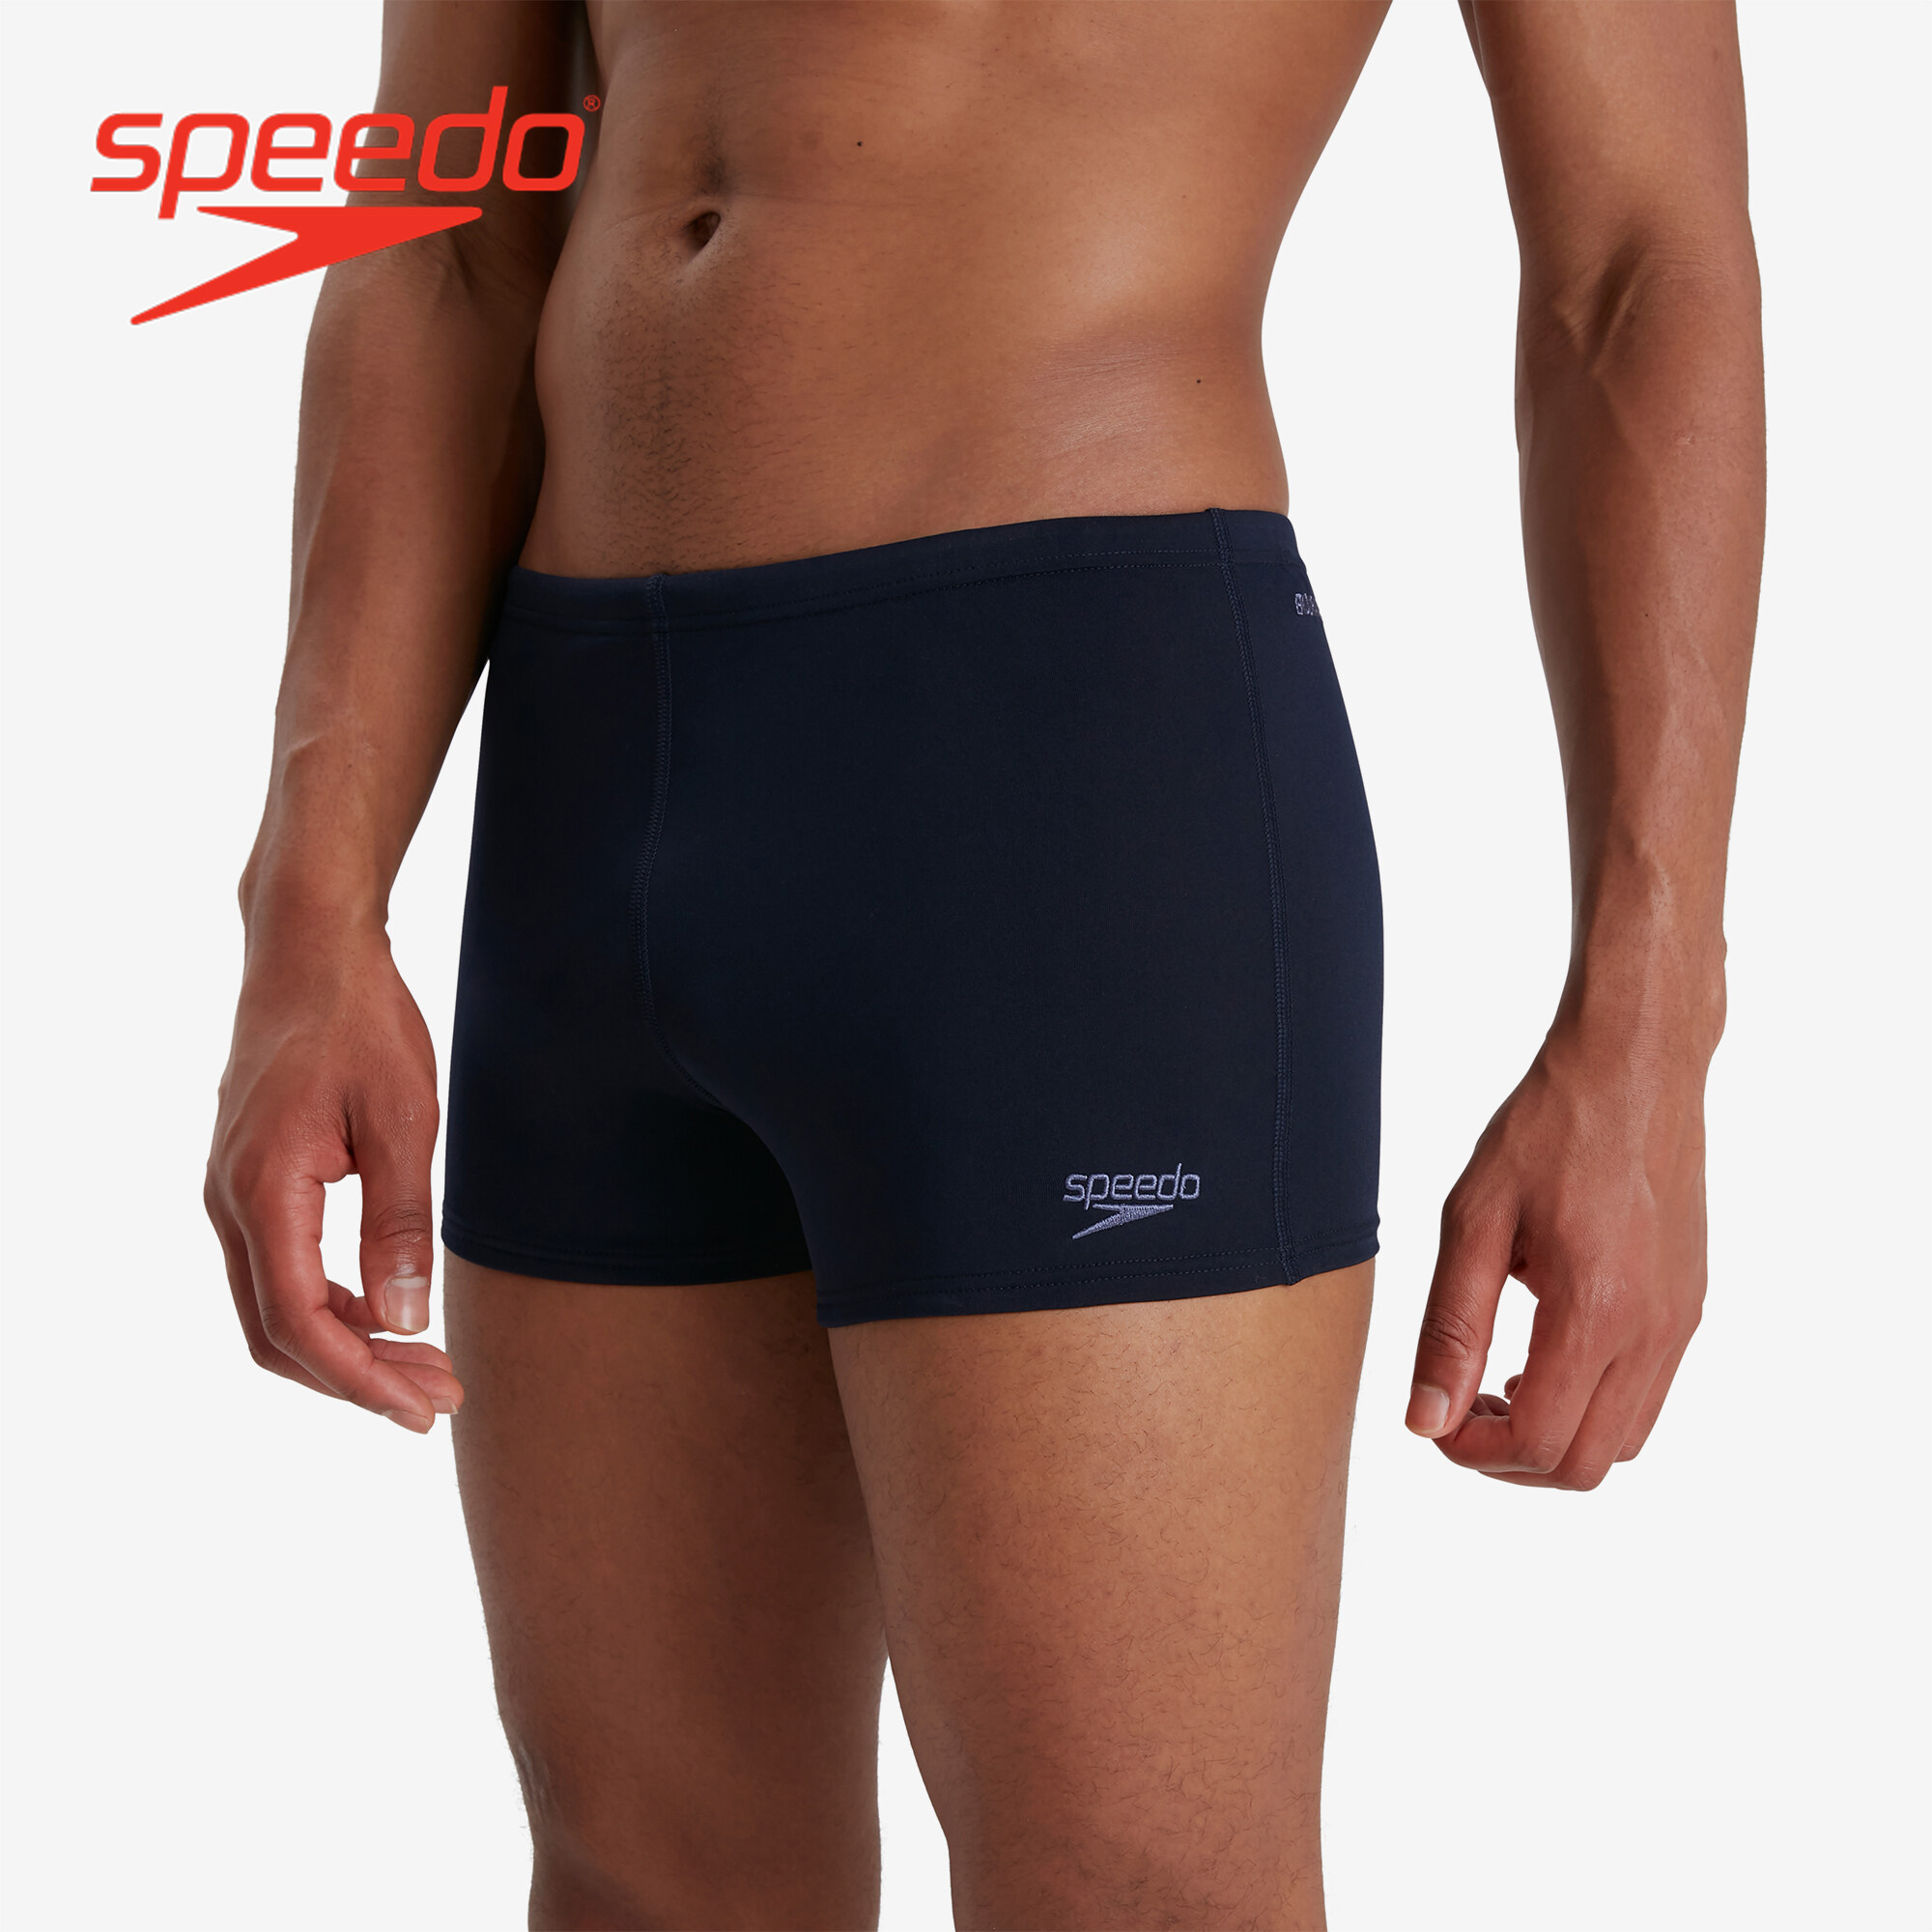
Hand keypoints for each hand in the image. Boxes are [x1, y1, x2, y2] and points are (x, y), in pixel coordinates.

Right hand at [205, 926, 461, 1431]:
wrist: (309, 950)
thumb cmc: (359, 1020)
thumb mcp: (404, 1118)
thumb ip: (400, 1221)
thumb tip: (406, 1320)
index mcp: (263, 1191)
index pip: (297, 1323)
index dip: (360, 1380)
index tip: (422, 1408)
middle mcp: (230, 1202)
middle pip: (276, 1334)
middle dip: (357, 1380)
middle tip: (438, 1401)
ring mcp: (232, 1193)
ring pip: (272, 1309)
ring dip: (344, 1349)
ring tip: (423, 1370)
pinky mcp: (250, 1182)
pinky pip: (277, 1270)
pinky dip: (329, 1308)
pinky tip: (386, 1314)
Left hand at [1404, 1022, 1707, 1488]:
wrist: (1634, 1070)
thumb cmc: (1547, 1131)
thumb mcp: (1473, 1221)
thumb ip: (1450, 1328)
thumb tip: (1425, 1420)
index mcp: (1595, 1311)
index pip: (1540, 1442)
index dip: (1474, 1452)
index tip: (1435, 1419)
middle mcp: (1654, 1331)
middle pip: (1588, 1466)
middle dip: (1512, 1458)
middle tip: (1461, 1409)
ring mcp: (1681, 1323)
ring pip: (1626, 1442)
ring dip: (1556, 1436)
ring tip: (1500, 1381)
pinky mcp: (1690, 1308)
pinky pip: (1647, 1397)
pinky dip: (1594, 1406)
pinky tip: (1545, 1355)